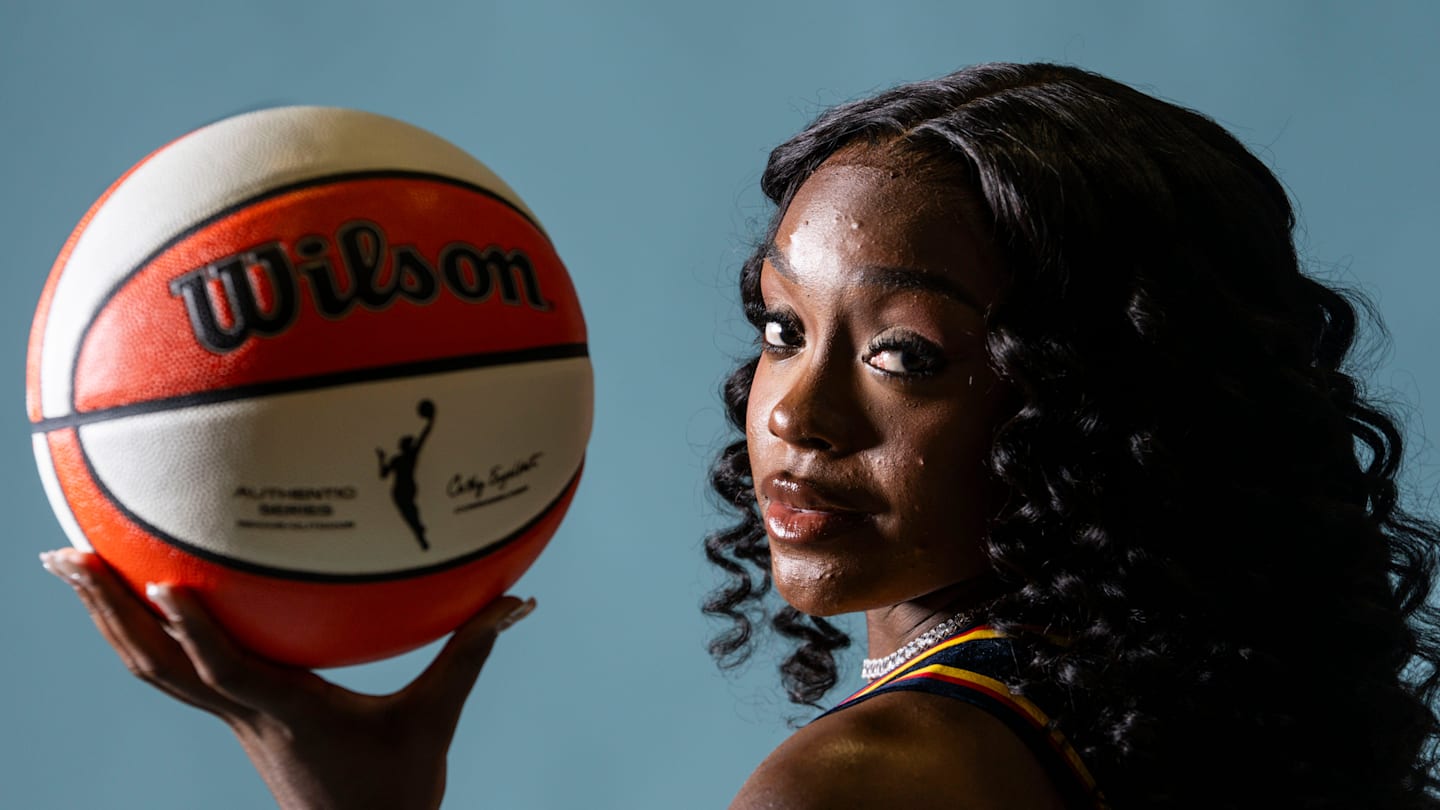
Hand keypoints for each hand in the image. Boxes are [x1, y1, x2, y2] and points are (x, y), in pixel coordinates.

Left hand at [40, 548, 533, 809]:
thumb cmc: (399, 786)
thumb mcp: (436, 718)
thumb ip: (471, 652)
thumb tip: (519, 599)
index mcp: (289, 714)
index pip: (228, 674)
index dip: (193, 634)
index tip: (159, 584)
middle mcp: (245, 716)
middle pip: (156, 668)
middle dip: (105, 612)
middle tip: (63, 556)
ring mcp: (232, 720)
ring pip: (151, 672)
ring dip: (105, 623)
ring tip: (70, 569)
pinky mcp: (236, 719)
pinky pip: (174, 674)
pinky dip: (143, 636)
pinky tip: (133, 604)